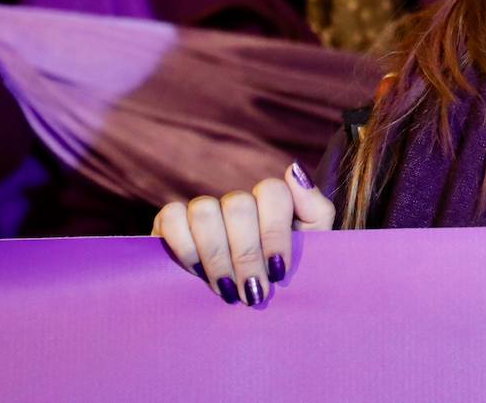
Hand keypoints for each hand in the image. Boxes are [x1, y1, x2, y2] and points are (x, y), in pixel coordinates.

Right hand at [151, 161, 334, 305]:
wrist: (244, 316)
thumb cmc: (281, 279)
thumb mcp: (310, 249)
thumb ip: (315, 210)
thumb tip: (294, 169)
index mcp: (272, 202)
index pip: (272, 191)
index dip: (274, 232)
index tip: (279, 272)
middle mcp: (238, 201)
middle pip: (238, 205)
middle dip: (246, 255)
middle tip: (253, 292)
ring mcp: (203, 208)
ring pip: (205, 210)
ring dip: (216, 256)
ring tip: (227, 291)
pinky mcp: (170, 222)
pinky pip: (171, 217)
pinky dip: (184, 246)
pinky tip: (197, 274)